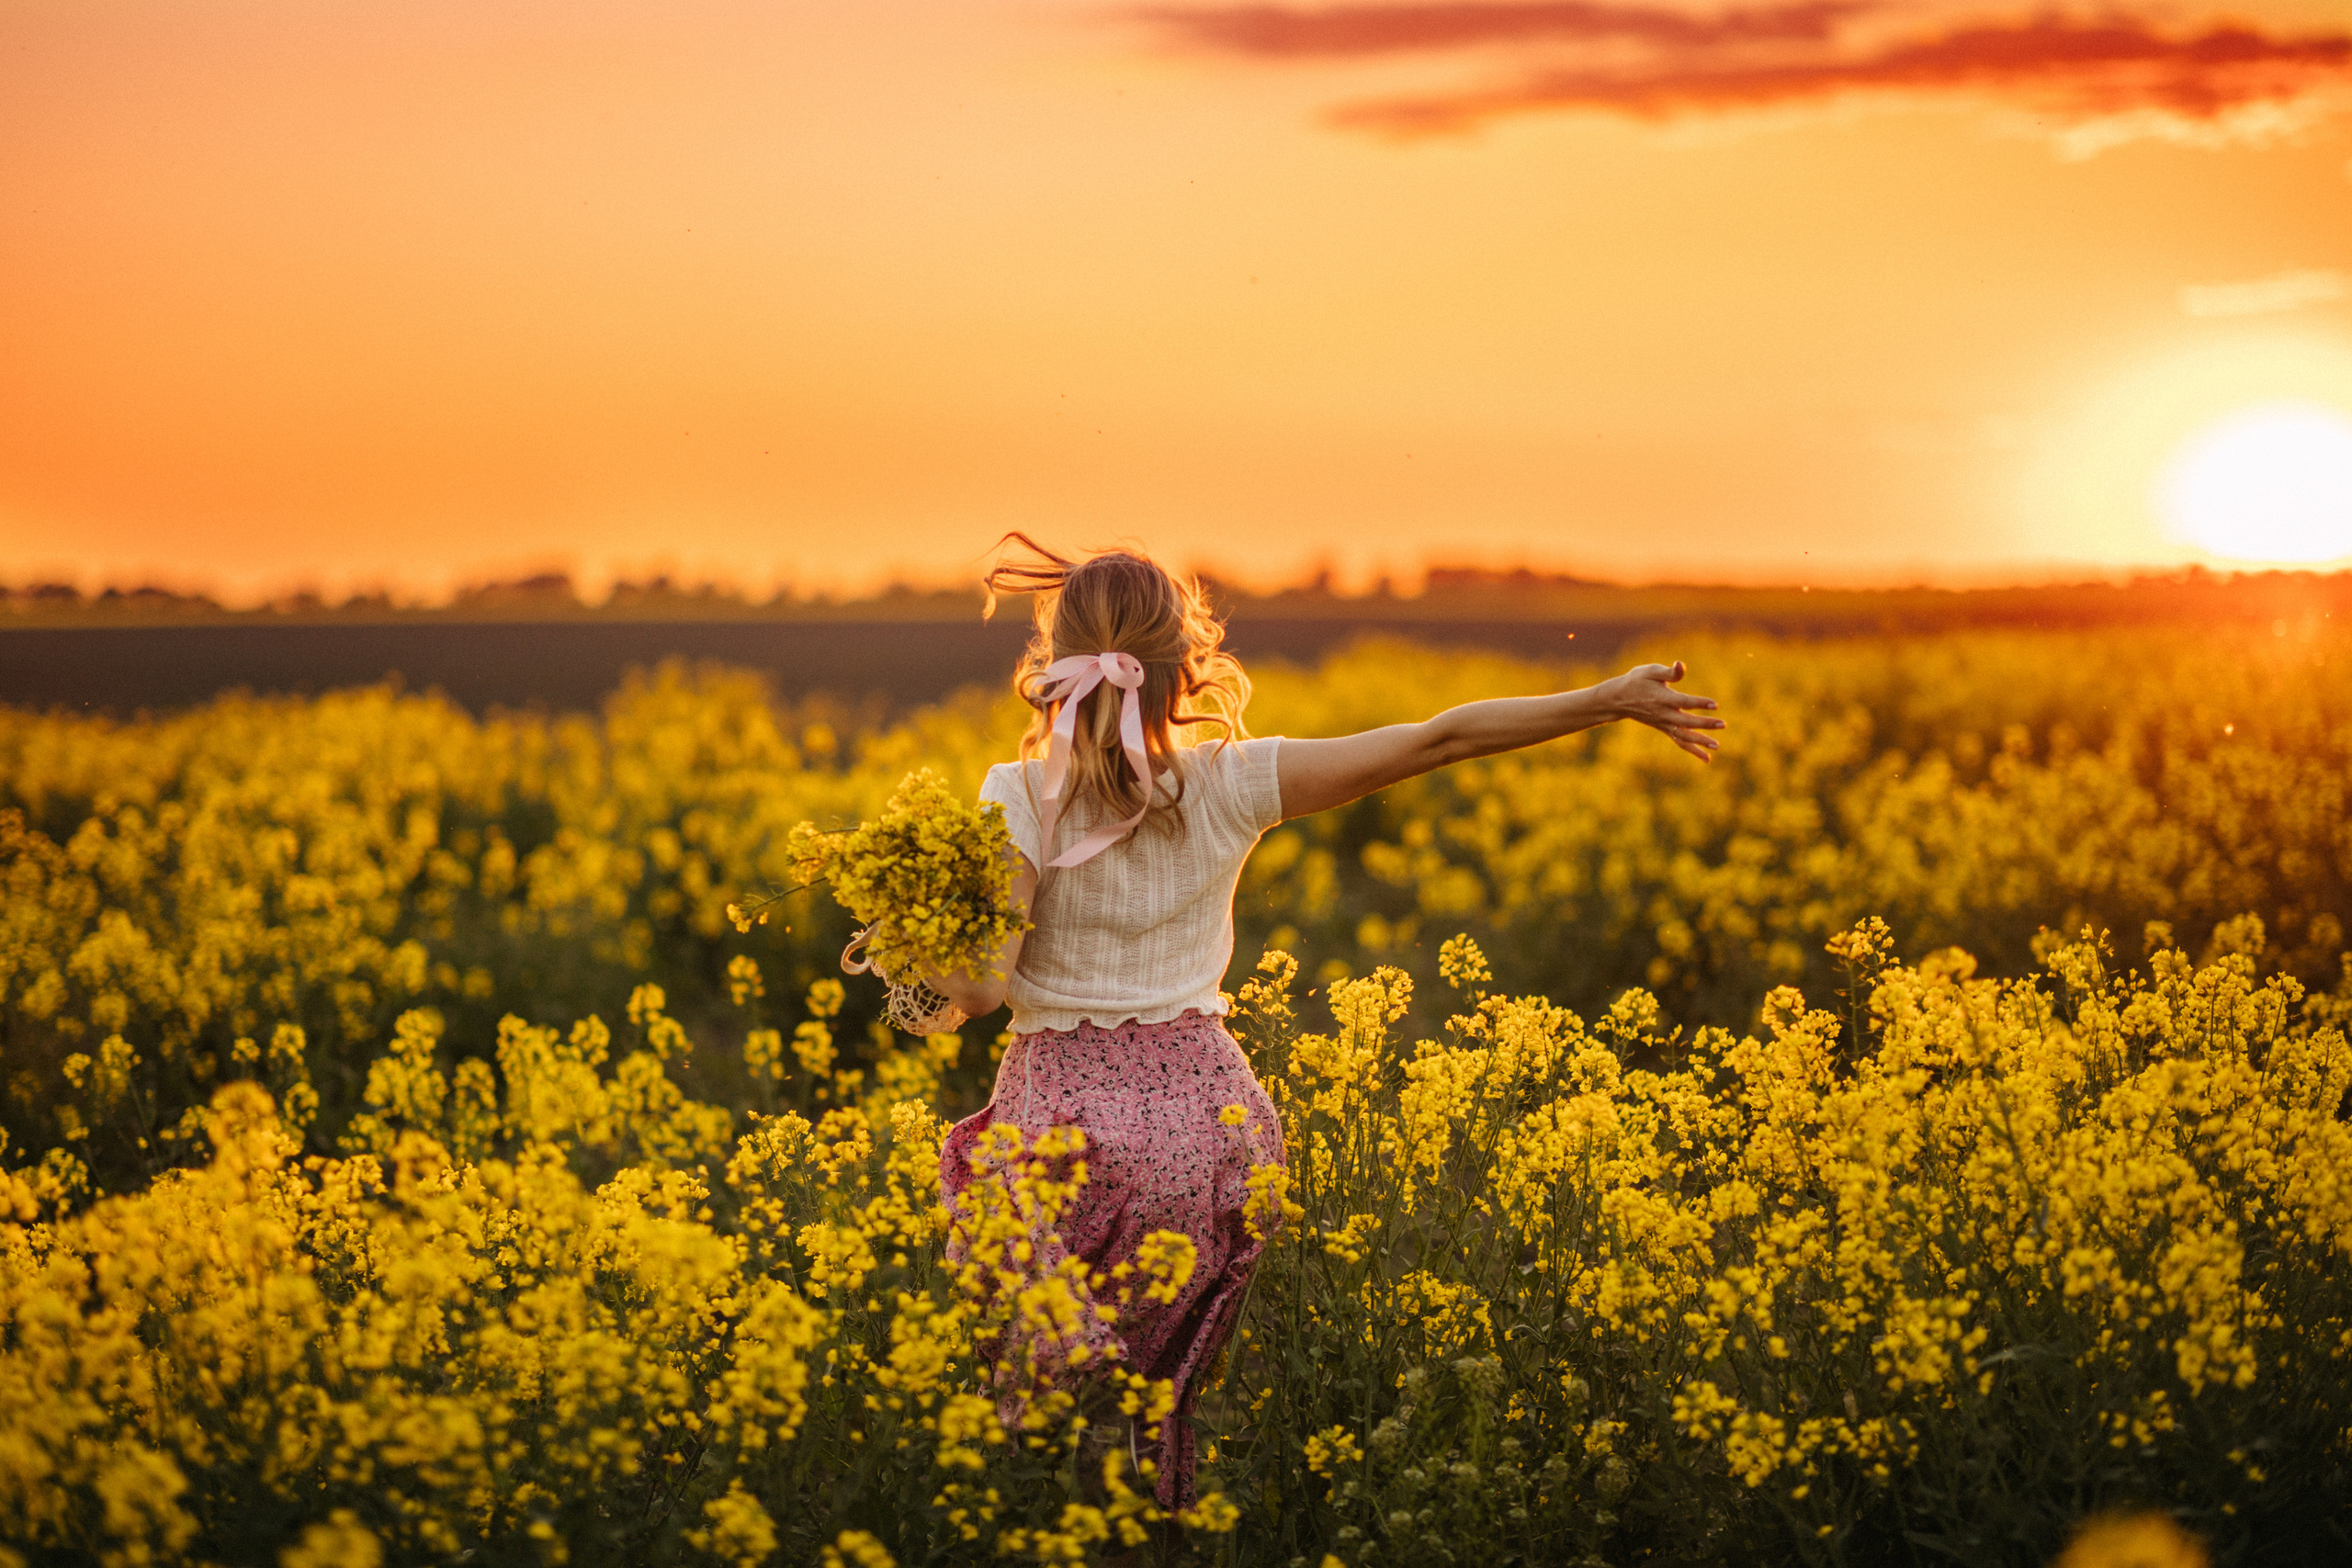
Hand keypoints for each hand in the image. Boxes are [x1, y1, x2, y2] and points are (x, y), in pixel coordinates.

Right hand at [1606, 661, 1723, 762]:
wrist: (1619, 699)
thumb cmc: (1637, 681)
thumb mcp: (1651, 671)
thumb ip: (1669, 672)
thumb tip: (1681, 665)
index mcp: (1662, 698)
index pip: (1684, 702)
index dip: (1699, 703)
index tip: (1714, 704)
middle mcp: (1664, 714)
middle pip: (1686, 721)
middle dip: (1704, 724)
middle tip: (1722, 724)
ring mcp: (1664, 724)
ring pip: (1684, 735)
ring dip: (1701, 741)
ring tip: (1717, 746)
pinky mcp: (1664, 729)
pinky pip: (1680, 741)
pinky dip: (1693, 750)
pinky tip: (1707, 758)